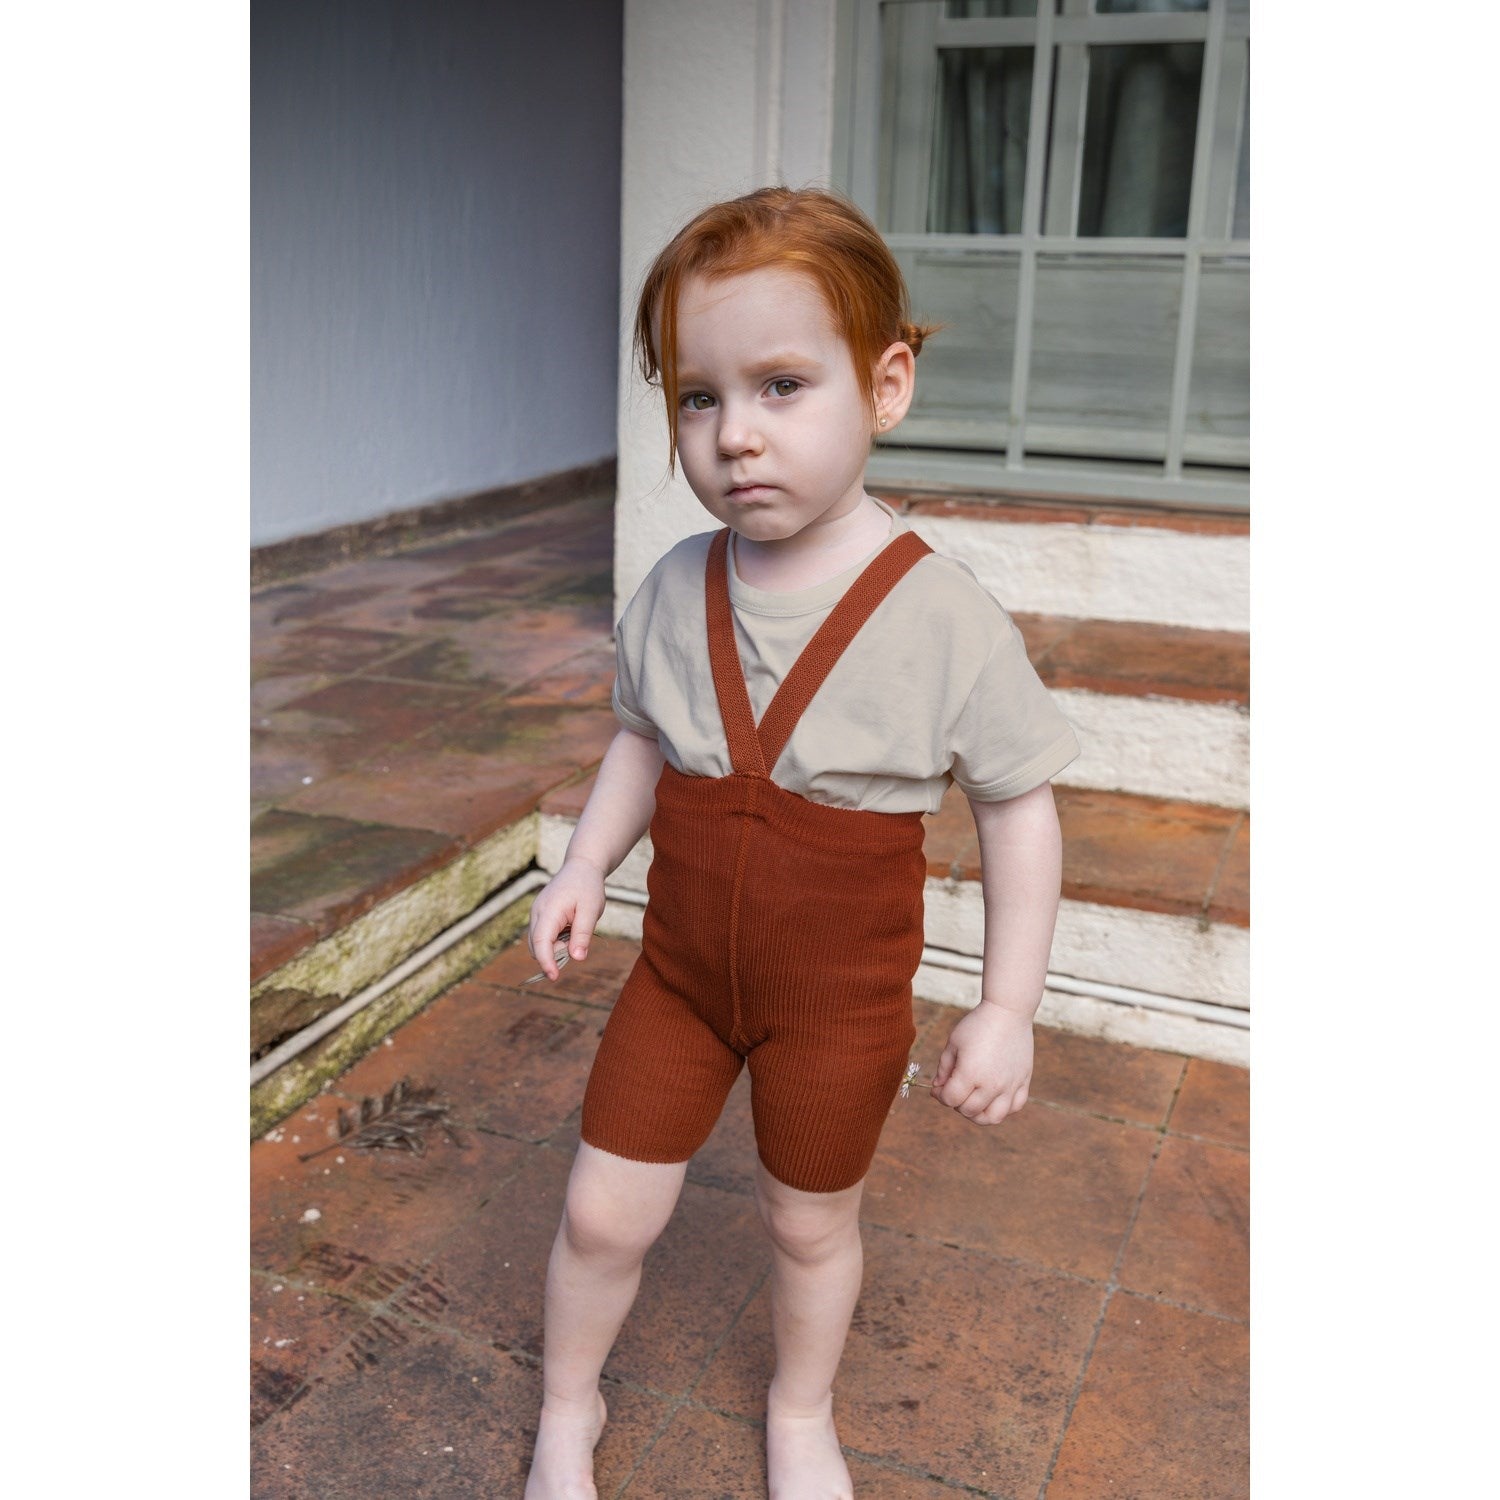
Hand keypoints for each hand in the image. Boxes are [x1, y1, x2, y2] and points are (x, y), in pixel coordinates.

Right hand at [527, 856, 605, 980]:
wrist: (581, 866)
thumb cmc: (588, 887)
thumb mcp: (591, 910)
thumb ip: (583, 934)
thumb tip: (576, 958)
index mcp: (549, 910)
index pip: (540, 942)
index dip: (546, 962)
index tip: (554, 977)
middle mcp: (537, 913)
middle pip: (536, 946)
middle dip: (554, 955)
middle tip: (578, 944)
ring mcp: (537, 914)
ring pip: (538, 942)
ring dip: (555, 948)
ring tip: (576, 932)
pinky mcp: (540, 916)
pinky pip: (543, 936)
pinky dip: (555, 941)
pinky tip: (570, 930)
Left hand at [928, 1004, 1033, 1124]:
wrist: (1008, 1011)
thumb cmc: (977, 1024)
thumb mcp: (953, 1043)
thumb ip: (944, 1068)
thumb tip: (938, 1087)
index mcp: (970, 1074)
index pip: (950, 1100)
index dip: (939, 1096)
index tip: (938, 1088)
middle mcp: (991, 1084)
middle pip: (969, 1111)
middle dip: (956, 1104)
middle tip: (955, 1090)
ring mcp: (1010, 1085)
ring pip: (993, 1117)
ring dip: (979, 1114)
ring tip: (973, 1101)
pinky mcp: (1024, 1081)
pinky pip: (1015, 1107)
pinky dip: (1003, 1109)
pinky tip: (994, 1097)